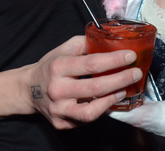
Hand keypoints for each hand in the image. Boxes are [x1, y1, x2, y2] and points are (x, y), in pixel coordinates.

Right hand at [23, 36, 141, 128]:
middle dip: (120, 79)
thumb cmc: (51, 66)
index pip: (91, 63)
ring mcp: (59, 109)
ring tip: (123, 90)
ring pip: (91, 111)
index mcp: (58, 67)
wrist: (29, 89)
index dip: (114, 60)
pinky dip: (100, 110)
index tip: (130, 56)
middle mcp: (57, 89)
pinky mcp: (61, 123)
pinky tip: (108, 101)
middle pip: (95, 87)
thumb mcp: (63, 49)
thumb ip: (85, 44)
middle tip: (135, 73)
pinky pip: (85, 120)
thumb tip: (109, 40)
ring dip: (111, 100)